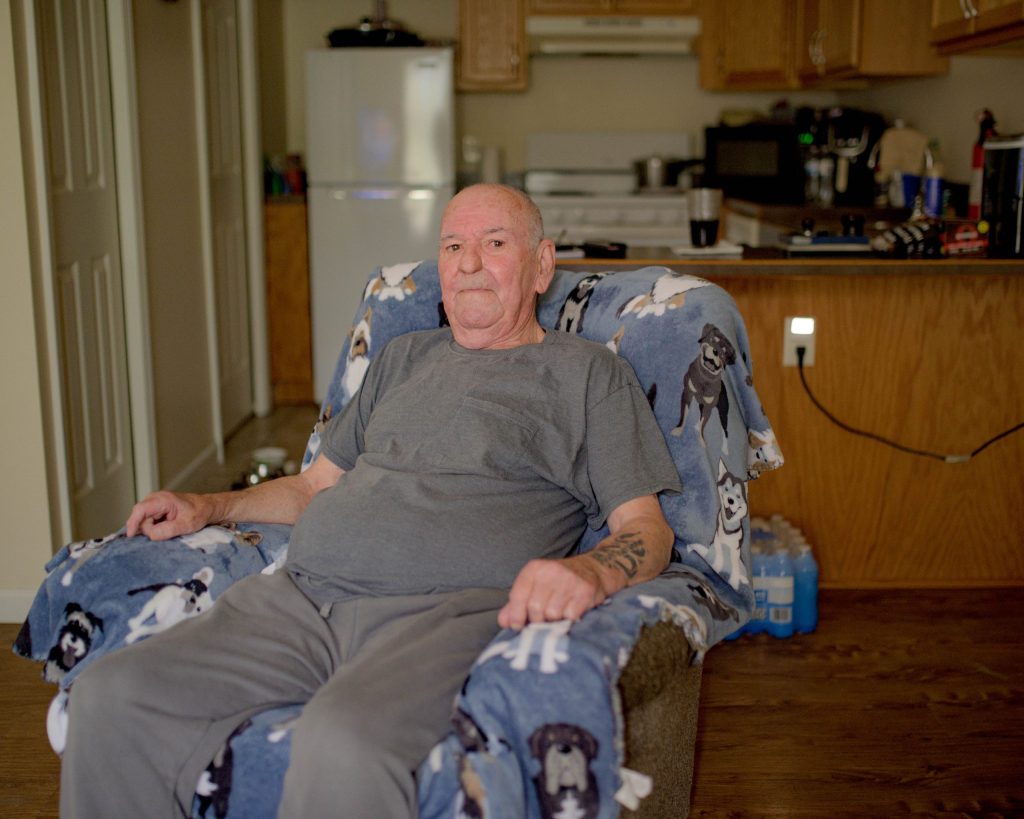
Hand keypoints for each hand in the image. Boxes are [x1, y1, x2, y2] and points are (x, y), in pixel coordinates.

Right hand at [125, 490, 214, 540]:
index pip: (140, 509)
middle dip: (148, 528)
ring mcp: (155, 502)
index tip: (131, 535)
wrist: (207, 508)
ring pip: (144, 519)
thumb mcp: (186, 525)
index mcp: (163, 499)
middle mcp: (156, 498)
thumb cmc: (199, 513)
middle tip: (166, 532)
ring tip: (169, 528)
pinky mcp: (156, 508)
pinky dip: (154, 526)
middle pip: (140, 517)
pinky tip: (165, 527)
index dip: (133, 523)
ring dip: (152, 528)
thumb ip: (168, 530)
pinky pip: (148, 519)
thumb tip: (151, 535)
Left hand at [497, 554, 618, 630]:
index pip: (518, 595)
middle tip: (543, 620)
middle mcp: (551, 571)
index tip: (518, 626)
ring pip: (553, 615)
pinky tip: (571, 611)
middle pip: (535, 609)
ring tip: (558, 614)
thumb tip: (504, 622)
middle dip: (537, 620)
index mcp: (534, 569)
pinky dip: (569, 619)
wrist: (593, 569)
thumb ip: (516, 604)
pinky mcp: (585, 590)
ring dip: (554, 620)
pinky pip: (570, 616)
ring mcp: (570, 580)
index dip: (516, 615)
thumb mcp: (535, 587)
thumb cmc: (558, 583)